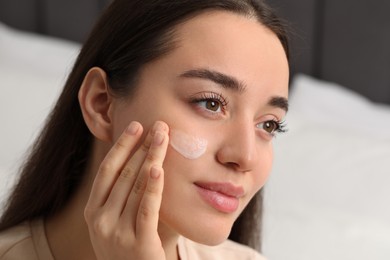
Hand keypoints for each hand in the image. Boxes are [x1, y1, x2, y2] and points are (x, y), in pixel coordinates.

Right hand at [84, 121, 168, 259]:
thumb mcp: (119, 221)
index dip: (122, 146)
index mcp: (93, 211)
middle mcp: (100, 221)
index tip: (136, 126)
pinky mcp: (138, 245)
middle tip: (158, 126)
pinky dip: (152, 188)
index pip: (108, 170)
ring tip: (163, 137)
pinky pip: (146, 209)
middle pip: (123, 174)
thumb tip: (144, 158)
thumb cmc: (131, 247)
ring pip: (135, 187)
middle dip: (142, 147)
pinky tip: (158, 168)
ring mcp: (117, 233)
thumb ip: (126, 195)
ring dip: (151, 158)